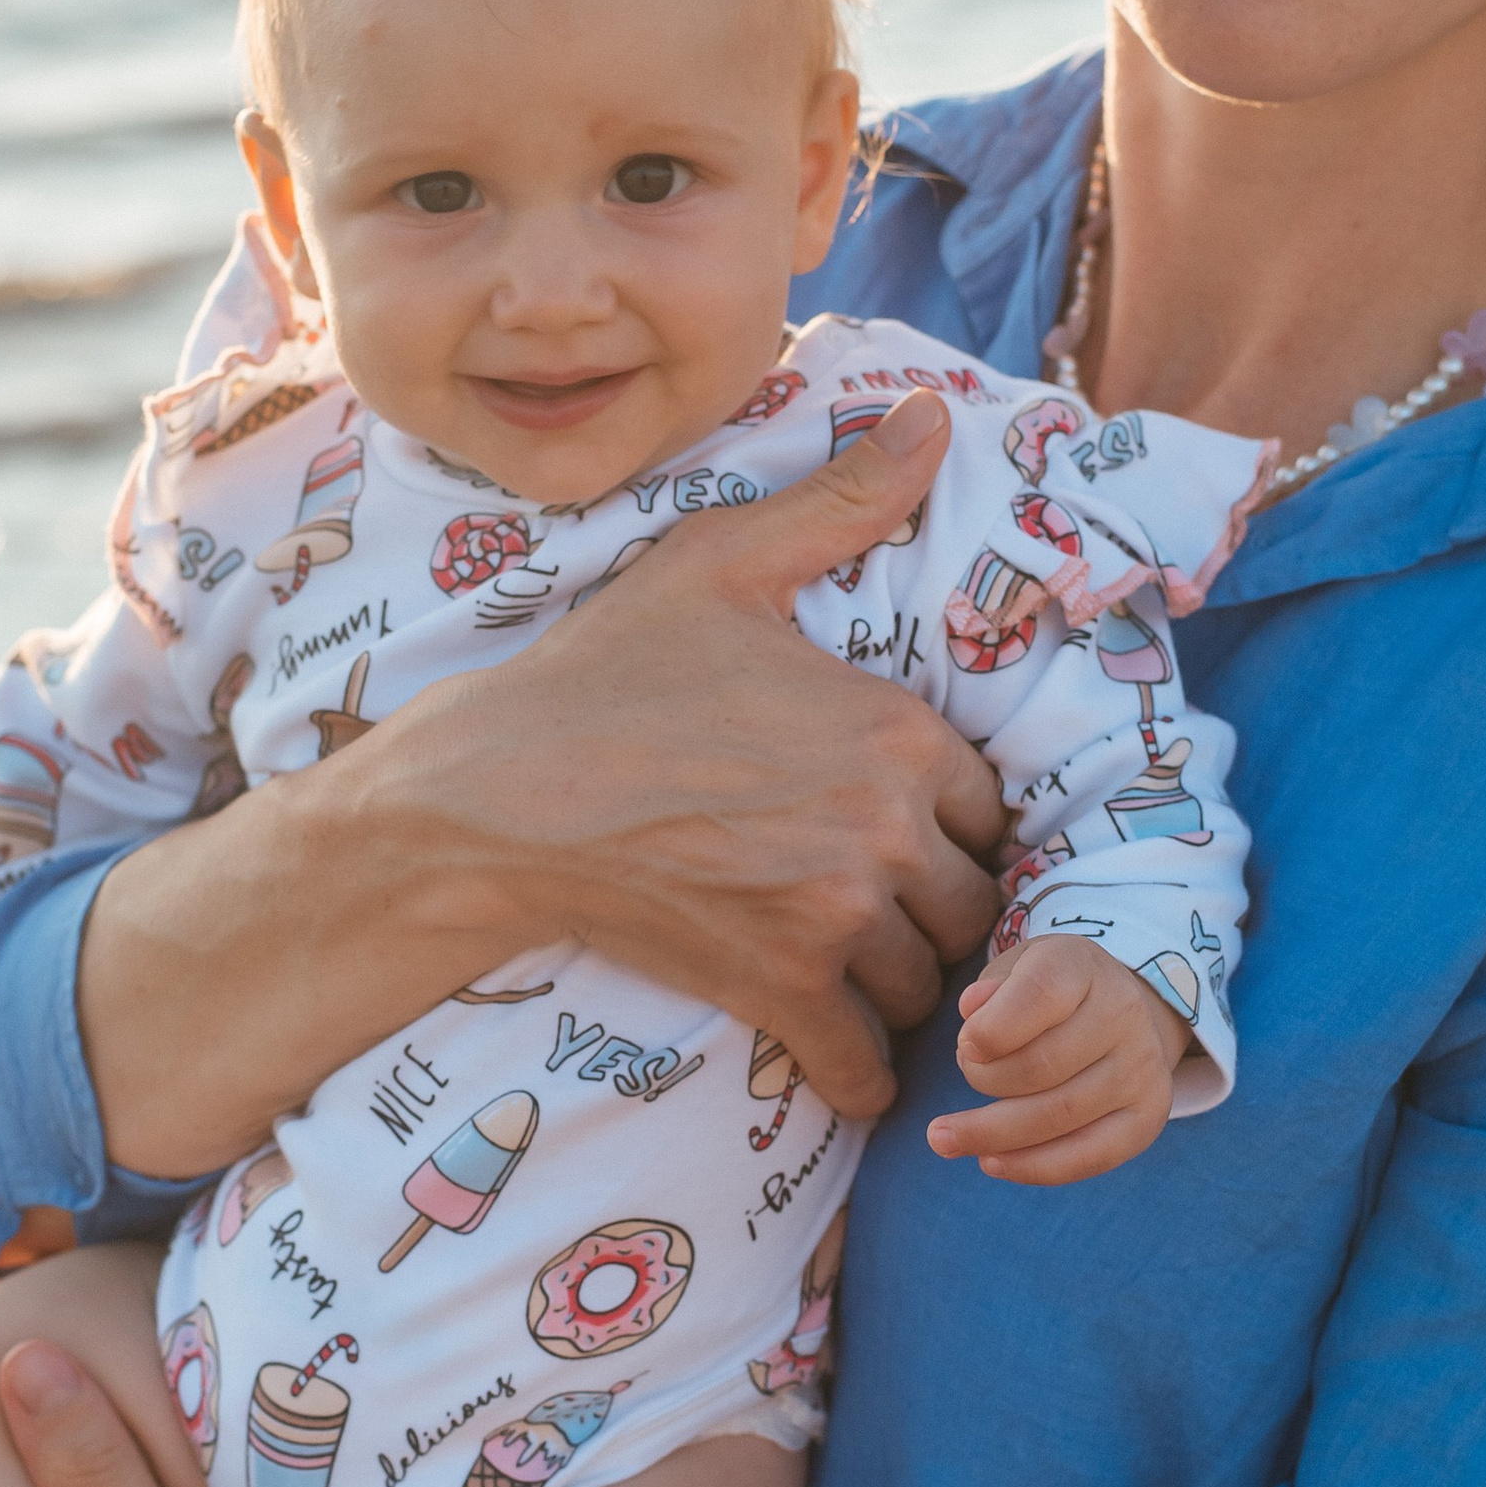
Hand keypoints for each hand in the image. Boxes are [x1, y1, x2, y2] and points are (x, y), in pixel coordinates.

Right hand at [80, 388, 1009, 1169]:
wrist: (493, 794)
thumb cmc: (608, 675)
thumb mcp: (724, 565)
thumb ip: (843, 502)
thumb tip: (934, 419)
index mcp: (894, 730)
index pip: (991, 804)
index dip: (955, 822)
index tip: (912, 830)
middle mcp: (881, 828)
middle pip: (972, 900)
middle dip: (939, 908)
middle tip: (889, 906)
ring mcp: (831, 915)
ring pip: (929, 981)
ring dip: (905, 985)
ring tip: (858, 965)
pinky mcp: (777, 989)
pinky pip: (865, 1059)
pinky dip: (860, 1067)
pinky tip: (838, 1047)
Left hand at [926, 935, 1193, 1185]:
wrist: (1121, 1011)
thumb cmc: (1049, 993)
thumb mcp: (1017, 970)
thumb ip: (991, 989)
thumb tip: (973, 1009)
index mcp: (1082, 967)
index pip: (1040, 995)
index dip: (993, 1029)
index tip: (966, 1045)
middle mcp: (1123, 1014)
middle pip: (1041, 1066)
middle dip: (983, 1082)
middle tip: (962, 1079)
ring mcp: (1142, 1068)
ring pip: (1058, 1117)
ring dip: (991, 1135)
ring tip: (945, 1138)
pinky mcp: (1147, 1115)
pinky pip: (1089, 1156)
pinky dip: (1032, 1167)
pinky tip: (992, 1162)